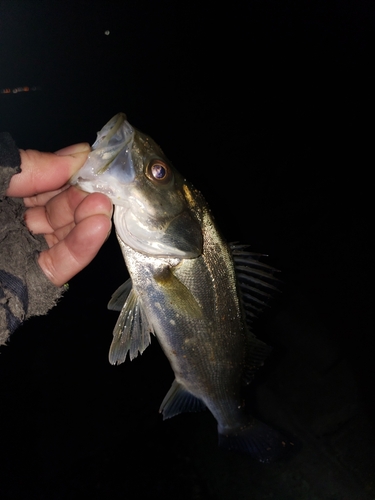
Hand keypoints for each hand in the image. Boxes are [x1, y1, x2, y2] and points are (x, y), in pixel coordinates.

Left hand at [6, 143, 112, 286]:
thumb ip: (29, 166)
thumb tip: (79, 154)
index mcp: (4, 195)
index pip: (44, 181)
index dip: (69, 172)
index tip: (93, 162)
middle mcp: (14, 221)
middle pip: (59, 207)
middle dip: (82, 196)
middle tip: (101, 187)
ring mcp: (24, 250)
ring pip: (65, 234)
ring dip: (88, 219)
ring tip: (103, 206)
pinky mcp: (32, 278)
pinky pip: (62, 264)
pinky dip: (83, 248)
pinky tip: (99, 228)